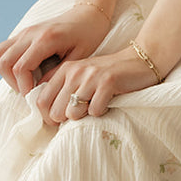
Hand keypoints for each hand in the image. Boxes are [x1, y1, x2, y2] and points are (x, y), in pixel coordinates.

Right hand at [0, 6, 111, 94]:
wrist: (88, 14)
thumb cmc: (88, 35)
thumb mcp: (80, 56)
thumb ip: (58, 73)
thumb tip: (40, 90)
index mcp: (45, 39)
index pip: (20, 68)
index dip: (24, 87)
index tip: (34, 96)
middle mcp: (30, 33)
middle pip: (3, 63)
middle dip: (13, 83)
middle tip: (29, 90)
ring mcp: (23, 32)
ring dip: (6, 73)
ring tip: (25, 80)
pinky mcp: (22, 33)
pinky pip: (1, 49)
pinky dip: (6, 63)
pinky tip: (25, 70)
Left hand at [32, 44, 158, 123]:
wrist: (139, 60)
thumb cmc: (107, 75)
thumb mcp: (81, 76)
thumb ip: (63, 90)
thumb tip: (48, 116)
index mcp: (64, 70)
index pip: (41, 101)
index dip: (48, 117)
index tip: (61, 120)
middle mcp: (74, 71)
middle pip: (55, 112)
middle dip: (67, 119)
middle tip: (82, 113)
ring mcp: (91, 76)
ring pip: (73, 113)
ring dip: (84, 116)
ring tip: (95, 105)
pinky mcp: (108, 82)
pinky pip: (95, 111)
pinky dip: (101, 112)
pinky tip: (108, 102)